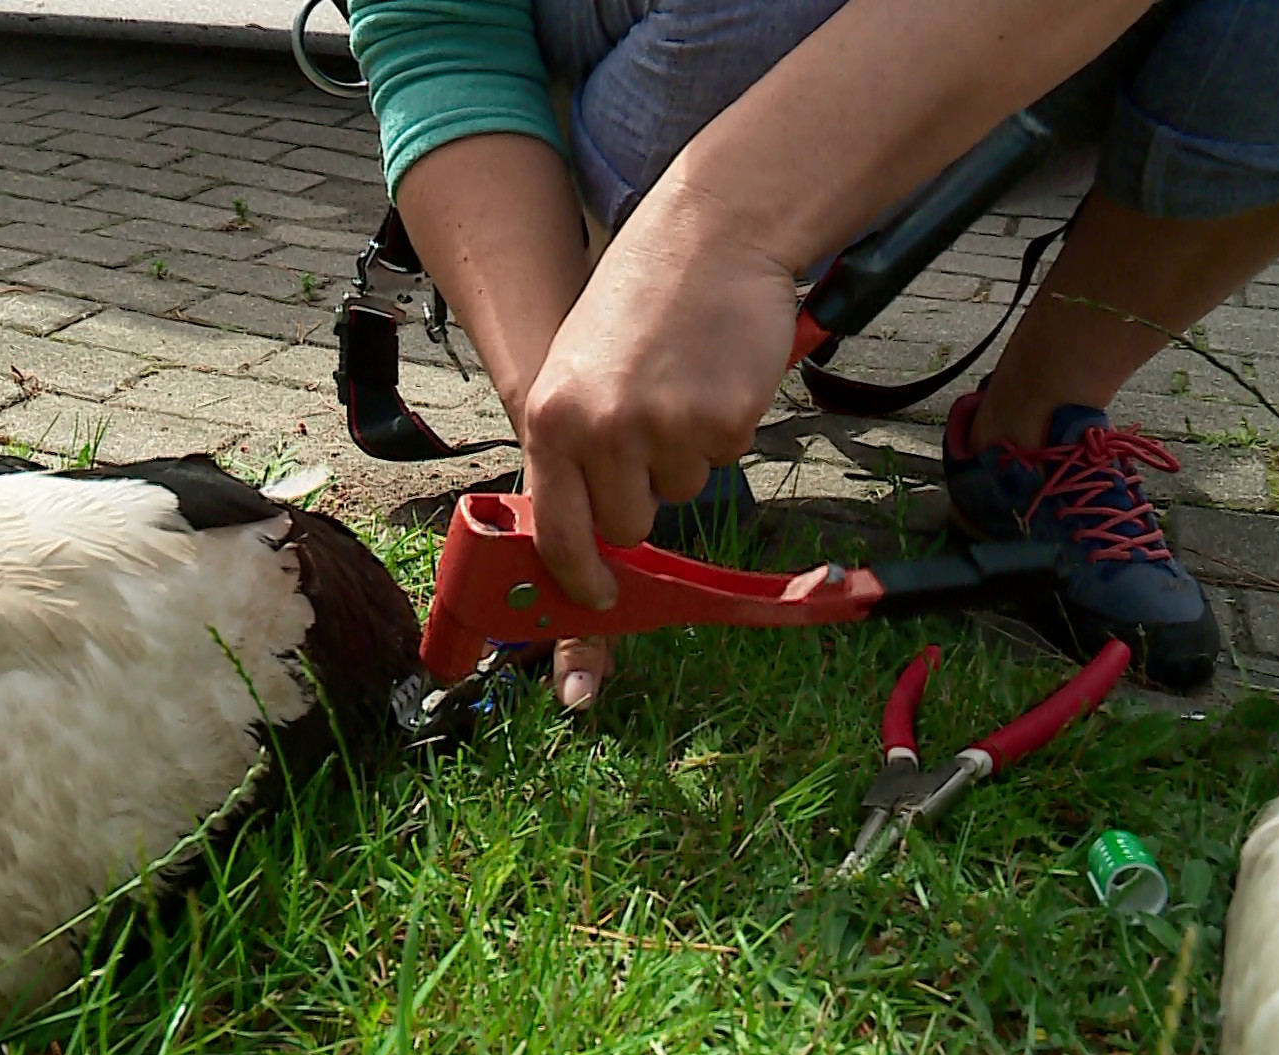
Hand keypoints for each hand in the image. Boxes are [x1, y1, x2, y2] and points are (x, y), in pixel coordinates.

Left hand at [520, 181, 797, 609]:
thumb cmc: (643, 297)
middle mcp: (602, 431)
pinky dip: (727, 425)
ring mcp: (665, 428)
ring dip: (687, 451)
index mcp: (552, 417)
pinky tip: (715, 371)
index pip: (558, 530)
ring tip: (682, 380)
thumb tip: (586, 525)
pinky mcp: (724, 421)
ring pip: (682, 491)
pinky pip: (725, 456)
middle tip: (654, 432)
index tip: (600, 597)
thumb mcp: (579, 368)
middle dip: (644, 498)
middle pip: (627, 525)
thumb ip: (575, 443)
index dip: (580, 576)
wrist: (713, 231)